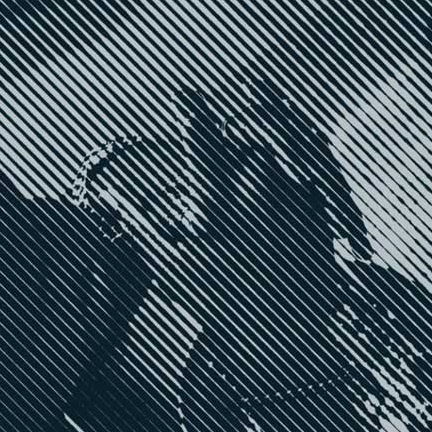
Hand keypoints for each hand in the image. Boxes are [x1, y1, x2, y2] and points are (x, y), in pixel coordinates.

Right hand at [163, 81, 354, 394]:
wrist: (287, 337)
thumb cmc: (223, 306)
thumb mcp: (172, 269)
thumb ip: (139, 226)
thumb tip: (108, 193)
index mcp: (218, 206)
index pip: (199, 143)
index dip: (191, 113)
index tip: (184, 94)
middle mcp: (259, 196)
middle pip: (251, 137)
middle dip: (239, 125)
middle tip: (230, 112)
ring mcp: (296, 200)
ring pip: (288, 144)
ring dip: (273, 122)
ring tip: (260, 95)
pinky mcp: (324, 211)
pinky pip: (321, 164)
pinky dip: (307, 144)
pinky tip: (299, 133)